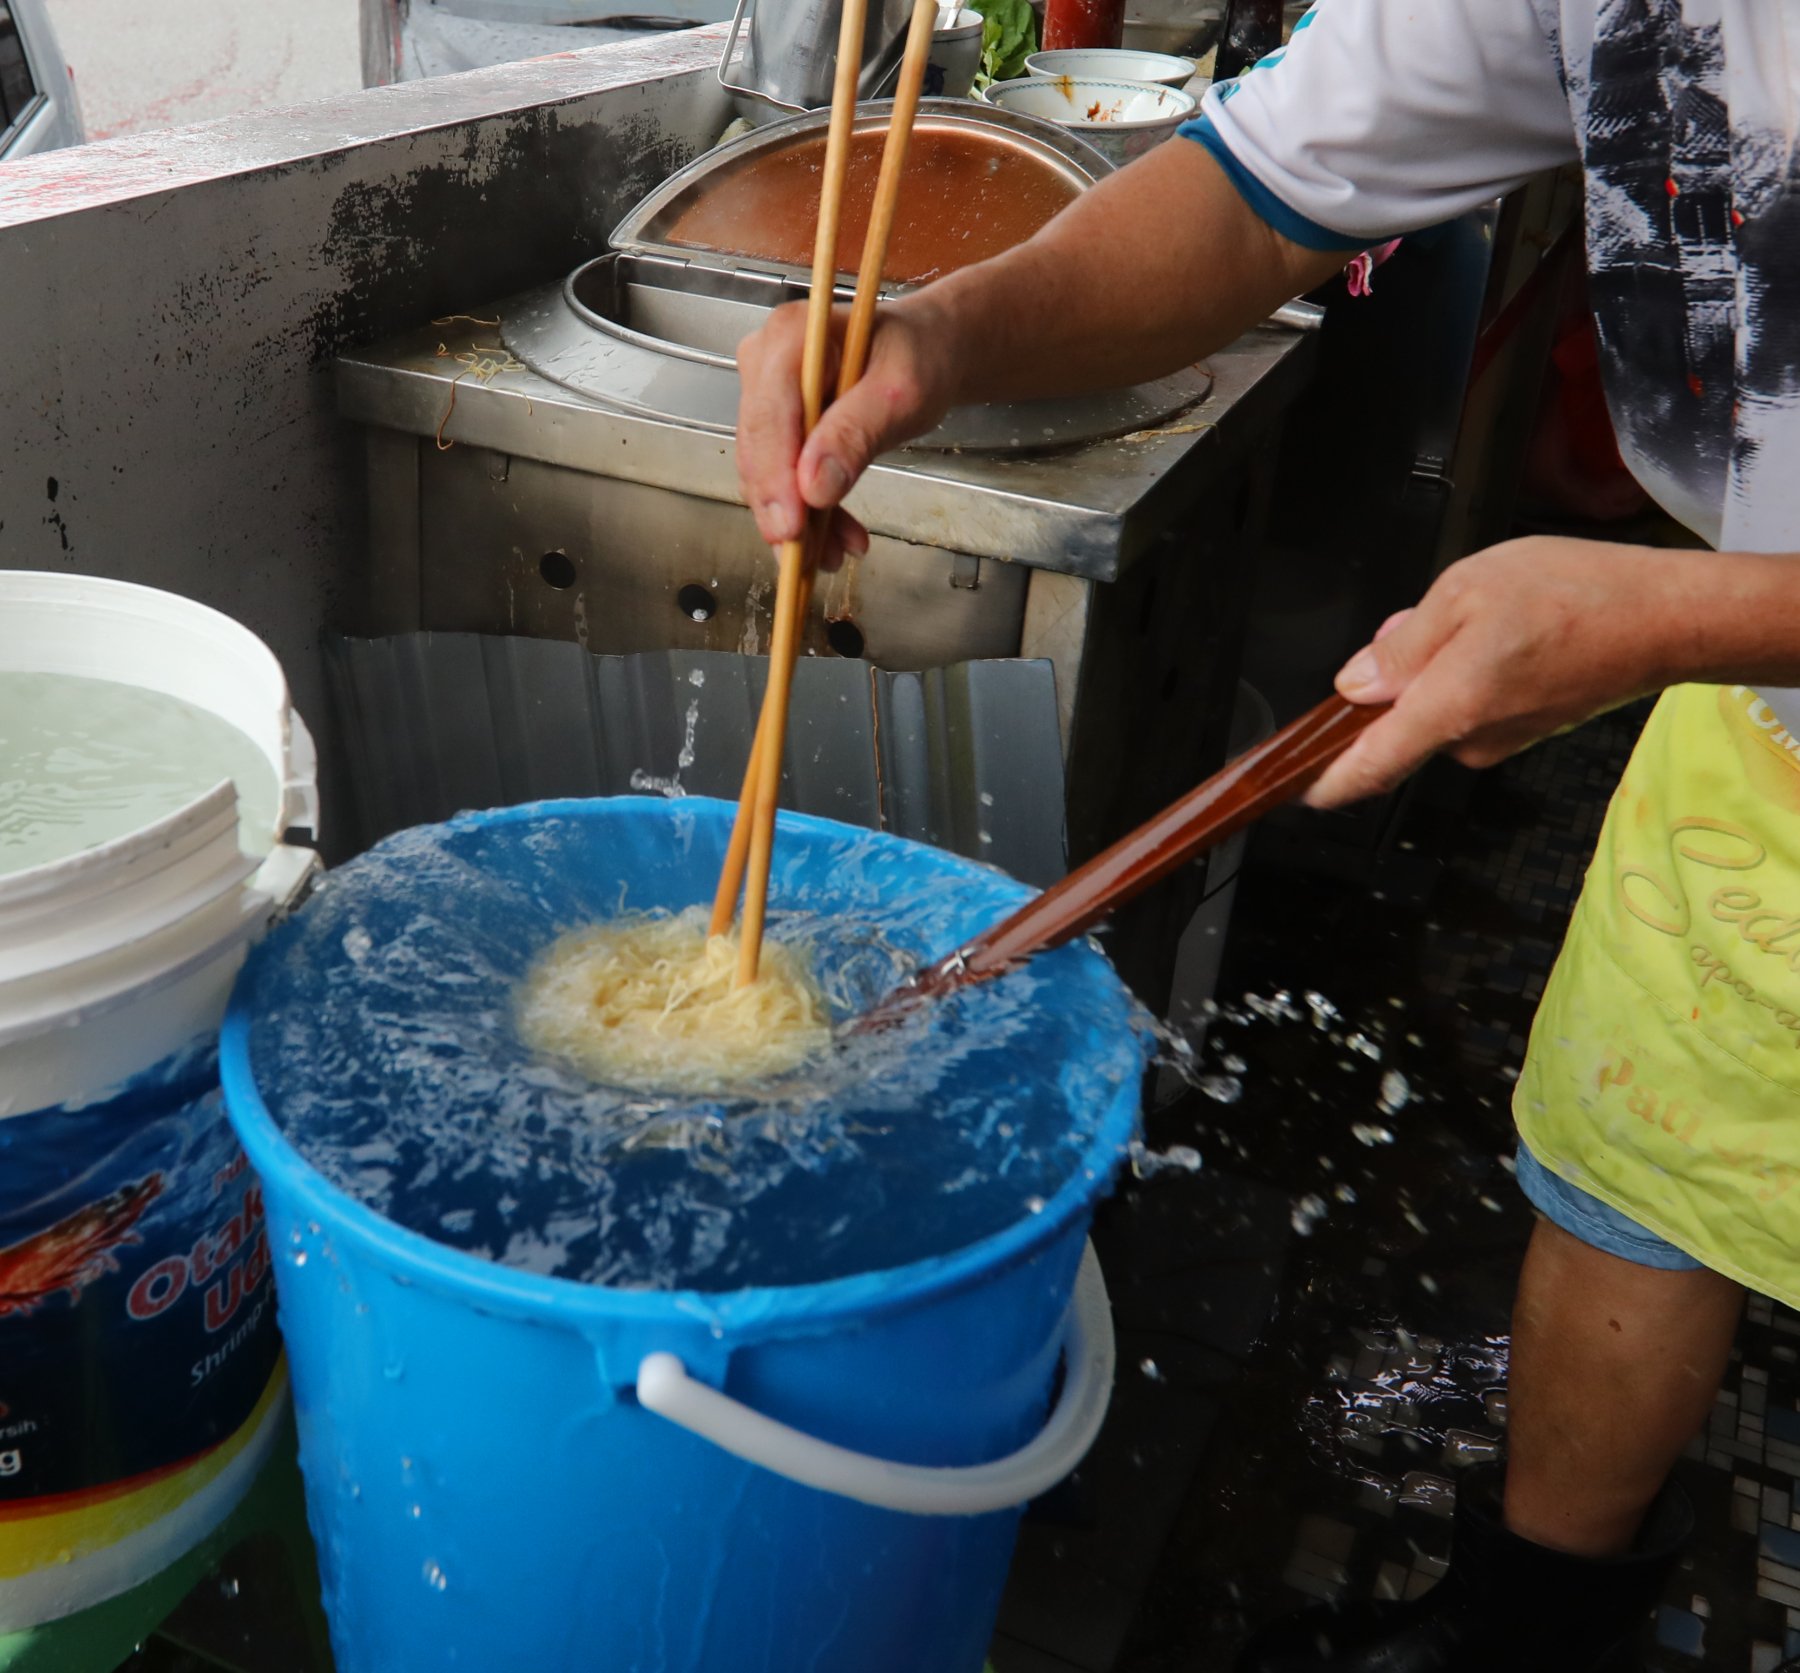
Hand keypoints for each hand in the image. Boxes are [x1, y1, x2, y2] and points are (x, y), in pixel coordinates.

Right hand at [735, 295, 960, 569]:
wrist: (924, 355)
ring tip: (837, 554)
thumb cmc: (916, 357)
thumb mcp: (901, 392)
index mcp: (792, 337)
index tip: (791, 528)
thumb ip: (857, 433)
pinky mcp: (777, 429)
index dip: (776, 478)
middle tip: (810, 559)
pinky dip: (811, 516)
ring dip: (802, 522)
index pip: (770, 417)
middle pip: (760, 450)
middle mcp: (766, 363)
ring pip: (768, 474)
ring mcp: (767, 396)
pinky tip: (838, 540)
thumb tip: (815, 487)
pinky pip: (783, 481)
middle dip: (787, 510)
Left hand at [1304, 536, 1686, 807]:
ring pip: (1437, 708)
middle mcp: (1472, 740)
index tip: (1287, 786)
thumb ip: (1402, 644)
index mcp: (1447, 709)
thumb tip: (1356, 685)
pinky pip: (1473, 704)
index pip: (1364, 768)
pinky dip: (1472, 672)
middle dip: (1394, 679)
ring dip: (1438, 668)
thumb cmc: (1577, 595)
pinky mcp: (1528, 729)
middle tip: (1429, 619)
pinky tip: (1511, 632)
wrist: (1670, 618)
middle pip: (1398, 723)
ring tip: (1486, 616)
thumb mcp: (1466, 591)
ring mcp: (1503, 740)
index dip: (1319, 782)